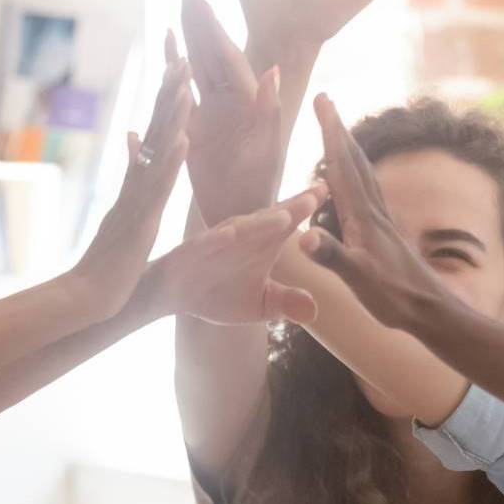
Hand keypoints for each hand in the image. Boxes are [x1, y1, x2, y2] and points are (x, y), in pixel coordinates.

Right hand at [67, 56, 194, 318]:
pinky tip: (184, 136)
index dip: (165, 105)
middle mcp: (134, 186)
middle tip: (182, 56)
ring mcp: (136, 201)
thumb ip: (128, 187)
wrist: (86, 299)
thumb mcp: (122, 220)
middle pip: (154, 132)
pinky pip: (159, 186)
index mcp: (135, 188)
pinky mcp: (142, 221)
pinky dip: (170, 160)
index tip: (177, 72)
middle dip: (168, 94)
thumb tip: (130, 153)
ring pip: (157, 150)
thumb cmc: (107, 268)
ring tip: (185, 81)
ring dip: (172, 114)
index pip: (153, 137)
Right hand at [145, 187, 322, 324]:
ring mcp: (218, 241)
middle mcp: (243, 236)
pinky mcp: (194, 251)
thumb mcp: (259, 303)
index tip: (330, 190)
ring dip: (261, 223)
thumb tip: (314, 313)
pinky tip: (229, 235)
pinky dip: (216, 239)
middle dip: (293, 207)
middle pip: (271, 219)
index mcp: (263, 244)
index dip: (308, 206)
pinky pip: (206, 244)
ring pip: (242, 229)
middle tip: (317, 194)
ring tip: (284, 218)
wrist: (173, 295)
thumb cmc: (219, 292)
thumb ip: (286, 302)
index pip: (290, 222)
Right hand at [177, 0, 284, 225]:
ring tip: (177, 11)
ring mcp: (213, 115)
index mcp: (247, 102)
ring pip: (197, 69)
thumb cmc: (263, 188)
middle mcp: (231, 103)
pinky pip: (183, 96)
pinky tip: (166, 56)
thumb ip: (270, 110)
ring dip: (187, 42)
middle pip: (211, 54)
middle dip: (200, 21)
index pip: (226, 55)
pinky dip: (174, 72)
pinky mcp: (198, 131)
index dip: (211, 26)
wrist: (246, 215)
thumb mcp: (269, 149)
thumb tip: (273, 70)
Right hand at [297, 93, 451, 331]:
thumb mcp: (358, 279)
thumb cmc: (395, 299)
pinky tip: (354, 180)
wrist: (431, 312)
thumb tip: (303, 236)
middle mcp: (374, 212)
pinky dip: (356, 175)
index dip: (330, 132)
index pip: (342, 166)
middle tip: (325, 100)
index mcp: (363, 217)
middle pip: (353, 160)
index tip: (321, 100)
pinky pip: (366, 193)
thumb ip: (332, 256)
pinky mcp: (385, 233)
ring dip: (347, 148)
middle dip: (337, 129)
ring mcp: (381, 221)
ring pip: (362, 174)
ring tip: (336, 130)